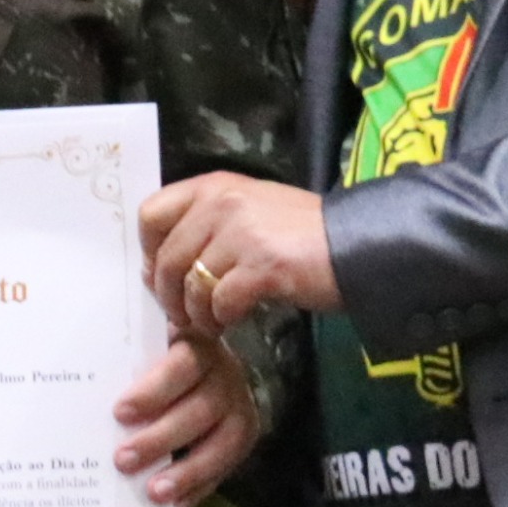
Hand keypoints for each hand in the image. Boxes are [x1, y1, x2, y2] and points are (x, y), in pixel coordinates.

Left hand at [113, 329, 259, 505]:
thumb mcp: (153, 354)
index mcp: (197, 348)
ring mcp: (239, 413)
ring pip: (219, 446)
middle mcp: (225, 380)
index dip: (153, 391)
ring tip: (153, 492)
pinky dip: (197, 491)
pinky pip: (223, 472)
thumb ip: (129, 368)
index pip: (181, 366)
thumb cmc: (167, 365)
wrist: (217, 373)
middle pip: (198, 411)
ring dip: (185, 472)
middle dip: (160, 439)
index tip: (119, 413)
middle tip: (122, 460)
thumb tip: (83, 393)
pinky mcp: (244, 444)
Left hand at [140, 172, 338, 331]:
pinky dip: (223, 318)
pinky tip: (235, 319)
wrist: (359, 245)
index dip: (148, 251)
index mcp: (214, 186)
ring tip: (212, 321)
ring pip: (192, 285)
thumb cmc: (301, 234)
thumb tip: (156, 265)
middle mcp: (223, 203)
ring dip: (197, 313)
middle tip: (184, 314)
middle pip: (167, 259)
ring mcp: (243, 233)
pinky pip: (221, 302)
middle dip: (169, 296)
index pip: (150, 214)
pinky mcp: (264, 266)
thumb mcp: (248, 213)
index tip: (160, 275)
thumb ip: (205, 227)